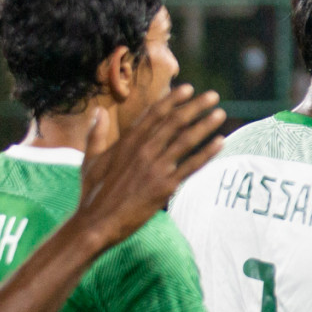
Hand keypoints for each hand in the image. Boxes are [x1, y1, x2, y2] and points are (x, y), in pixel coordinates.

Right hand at [74, 85, 225, 250]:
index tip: (188, 89)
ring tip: (220, 113)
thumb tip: (98, 112)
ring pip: (185, 140)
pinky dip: (206, 153)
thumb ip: (96, 134)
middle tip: (213, 95)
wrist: (97, 222)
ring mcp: (155, 168)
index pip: (154, 115)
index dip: (172, 100)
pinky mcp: (164, 186)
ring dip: (205, 125)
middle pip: (173, 122)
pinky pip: (190, 166)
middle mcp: (143, 150)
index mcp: (126, 142)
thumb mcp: (90, 160)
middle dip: (195, 107)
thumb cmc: (93, 193)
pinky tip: (220, 142)